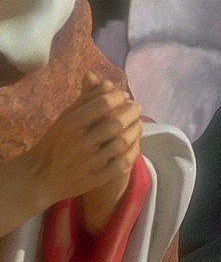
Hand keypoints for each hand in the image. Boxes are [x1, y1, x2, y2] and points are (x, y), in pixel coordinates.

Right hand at [30, 72, 141, 215]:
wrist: (40, 178)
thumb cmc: (55, 143)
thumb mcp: (65, 118)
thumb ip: (86, 99)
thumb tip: (107, 82)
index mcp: (69, 124)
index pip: (102, 104)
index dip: (118, 97)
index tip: (124, 95)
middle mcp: (80, 142)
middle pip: (115, 122)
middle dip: (131, 112)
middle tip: (136, 107)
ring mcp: (90, 162)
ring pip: (122, 142)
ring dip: (135, 130)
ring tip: (138, 122)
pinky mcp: (97, 178)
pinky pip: (123, 163)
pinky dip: (133, 150)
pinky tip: (135, 142)